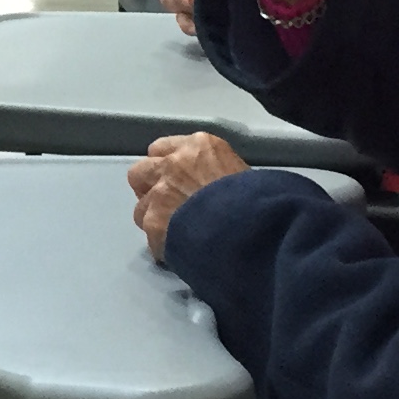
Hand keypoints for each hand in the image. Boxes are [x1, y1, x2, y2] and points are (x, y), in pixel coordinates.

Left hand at [127, 130, 248, 259]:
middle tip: (166, 205)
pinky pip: (150, 238)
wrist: (255, 228)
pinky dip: (162, 246)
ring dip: (154, 220)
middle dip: (148, 189)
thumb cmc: (258, 201)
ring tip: (176, 233)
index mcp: (197, 146)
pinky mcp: (154, 223)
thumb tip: (205, 185)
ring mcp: (159, 194)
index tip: (172, 181)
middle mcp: (172, 165)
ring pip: (140, 209)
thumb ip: (212, 170)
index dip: (164, 167)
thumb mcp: (239, 171)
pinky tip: (181, 252)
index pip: (160, 149)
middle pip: (140, 173)